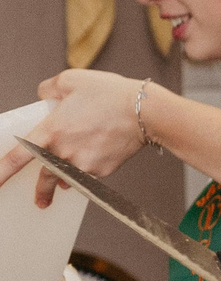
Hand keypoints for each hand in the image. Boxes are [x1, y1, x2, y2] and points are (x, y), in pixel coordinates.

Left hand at [0, 70, 148, 205]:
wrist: (146, 111)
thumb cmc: (110, 93)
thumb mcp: (72, 79)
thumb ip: (49, 88)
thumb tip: (44, 97)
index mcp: (51, 132)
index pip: (18, 157)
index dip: (1, 172)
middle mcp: (64, 153)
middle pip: (45, 178)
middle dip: (42, 192)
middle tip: (40, 201)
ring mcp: (84, 165)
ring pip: (69, 176)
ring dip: (68, 177)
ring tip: (74, 176)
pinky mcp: (103, 170)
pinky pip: (90, 173)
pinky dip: (91, 167)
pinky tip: (100, 155)